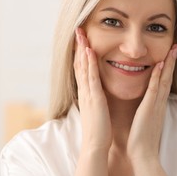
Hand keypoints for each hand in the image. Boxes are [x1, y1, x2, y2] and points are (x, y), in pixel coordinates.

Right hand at [74, 28, 111, 151]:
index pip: (82, 70)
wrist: (95, 145)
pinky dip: (89, 63)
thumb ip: (95, 99)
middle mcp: (84, 91)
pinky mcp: (94, 98)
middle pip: (79, 64)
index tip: (81, 40)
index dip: (80, 54)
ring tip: (81, 34)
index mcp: (86, 94)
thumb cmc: (98, 129)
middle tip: (78, 30)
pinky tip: (89, 51)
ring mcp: (87, 93)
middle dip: (78, 47)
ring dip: (82, 49)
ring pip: (83, 67)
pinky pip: (91, 77)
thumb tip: (96, 92)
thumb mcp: (95, 110)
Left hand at [127, 43, 176, 161]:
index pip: (164, 82)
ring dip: (168, 63)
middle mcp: (159, 103)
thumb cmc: (141, 140)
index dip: (168, 67)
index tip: (170, 54)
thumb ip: (147, 110)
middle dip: (172, 60)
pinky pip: (154, 89)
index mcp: (157, 105)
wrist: (142, 156)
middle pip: (168, 77)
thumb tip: (145, 105)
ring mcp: (156, 105)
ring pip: (164, 79)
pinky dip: (158, 76)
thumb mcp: (145, 120)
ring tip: (173, 48)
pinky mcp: (149, 108)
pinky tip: (160, 64)